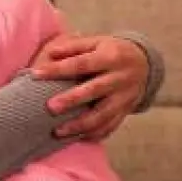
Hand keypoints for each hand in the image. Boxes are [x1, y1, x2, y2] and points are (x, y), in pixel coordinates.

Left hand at [31, 34, 149, 140]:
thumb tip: (50, 53)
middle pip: (94, 90)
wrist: (146, 64)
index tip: (35, 74)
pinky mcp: (126, 111)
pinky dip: (94, 134)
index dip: (58, 69)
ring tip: (57, 132)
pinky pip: (110, 127)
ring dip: (80, 125)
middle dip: (71, 100)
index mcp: (111, 57)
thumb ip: (74, 46)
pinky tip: (77, 138)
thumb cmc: (113, 51)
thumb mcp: (97, 42)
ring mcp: (125, 97)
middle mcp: (120, 78)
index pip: (81, 64)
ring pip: (103, 115)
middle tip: (50, 107)